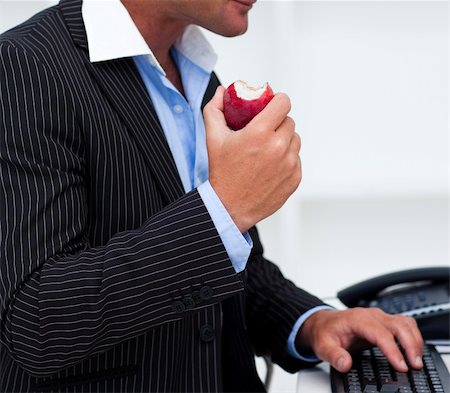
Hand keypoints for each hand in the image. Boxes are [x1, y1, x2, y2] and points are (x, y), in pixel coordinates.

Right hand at [203, 86, 300, 232]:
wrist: (230, 207)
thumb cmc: (222, 172)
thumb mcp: (213, 138)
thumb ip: (215, 109)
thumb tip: (222, 92)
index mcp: (260, 133)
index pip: (283, 103)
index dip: (278, 101)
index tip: (272, 106)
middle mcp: (278, 147)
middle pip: (289, 121)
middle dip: (278, 122)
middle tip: (266, 130)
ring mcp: (289, 164)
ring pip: (295, 140)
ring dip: (285, 140)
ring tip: (269, 148)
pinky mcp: (295, 178)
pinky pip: (297, 159)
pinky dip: (287, 159)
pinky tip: (272, 165)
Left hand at [296, 308, 423, 372]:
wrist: (323, 323)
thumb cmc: (325, 332)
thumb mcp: (323, 346)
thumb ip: (334, 355)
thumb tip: (345, 364)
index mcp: (357, 319)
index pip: (380, 334)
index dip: (393, 350)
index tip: (401, 366)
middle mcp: (371, 315)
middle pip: (398, 325)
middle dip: (410, 345)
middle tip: (415, 365)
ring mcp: (379, 317)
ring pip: (405, 323)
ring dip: (414, 340)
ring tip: (417, 360)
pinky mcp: (384, 322)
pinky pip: (404, 325)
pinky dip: (413, 336)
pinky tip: (414, 350)